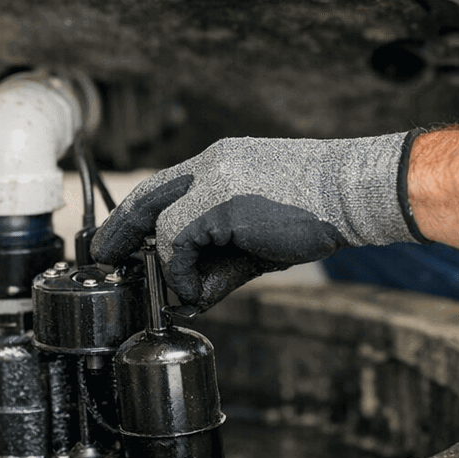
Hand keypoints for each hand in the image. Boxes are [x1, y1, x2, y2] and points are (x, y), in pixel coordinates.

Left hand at [91, 133, 425, 308]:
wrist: (353, 193)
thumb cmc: (316, 215)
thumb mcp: (259, 238)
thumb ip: (221, 261)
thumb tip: (190, 294)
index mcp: (219, 163)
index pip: (162, 187)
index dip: (136, 215)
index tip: (120, 239)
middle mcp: (209, 165)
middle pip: (146, 197)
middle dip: (120, 232)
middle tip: (105, 258)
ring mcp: (212, 179)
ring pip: (161, 224)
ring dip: (167, 266)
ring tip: (186, 290)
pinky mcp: (219, 201)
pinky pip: (179, 242)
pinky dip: (183, 272)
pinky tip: (203, 288)